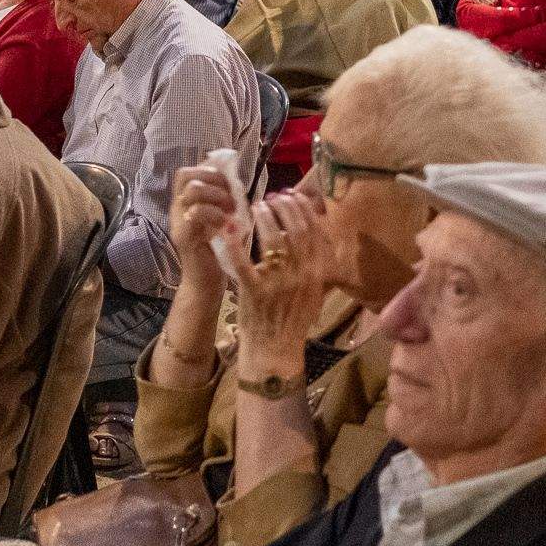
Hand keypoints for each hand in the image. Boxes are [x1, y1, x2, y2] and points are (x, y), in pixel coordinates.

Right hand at [169, 164, 238, 288]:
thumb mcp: (224, 220)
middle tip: (231, 197)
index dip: (208, 170)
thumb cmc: (218, 251)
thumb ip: (226, 200)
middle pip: (186, 176)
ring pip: (192, 190)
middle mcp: (177, 209)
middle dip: (214, 180)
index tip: (228, 184)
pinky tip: (228, 225)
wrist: (206, 284)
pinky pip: (196, 213)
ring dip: (217, 195)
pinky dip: (216, 215)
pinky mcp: (183, 237)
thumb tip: (235, 179)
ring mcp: (178, 222)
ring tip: (231, 210)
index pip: (186, 173)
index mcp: (185, 203)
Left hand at [226, 191, 330, 371]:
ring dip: (264, 218)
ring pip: (272, 240)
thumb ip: (314, 265)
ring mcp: (278, 284)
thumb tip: (308, 232)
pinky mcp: (254, 292)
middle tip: (272, 197)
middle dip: (283, 207)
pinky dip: (235, 244)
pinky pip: (244, 263)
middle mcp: (300, 276)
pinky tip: (229, 230)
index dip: (302, 209)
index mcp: (316, 274)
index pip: (313, 232)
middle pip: (294, 230)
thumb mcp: (313, 292)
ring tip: (256, 207)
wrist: (276, 350)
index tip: (292, 195)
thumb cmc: (293, 319)